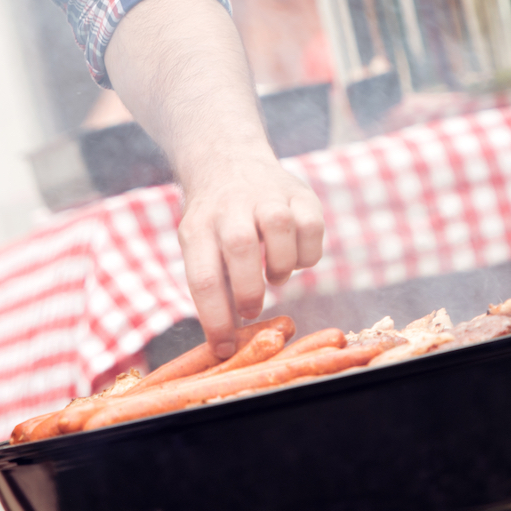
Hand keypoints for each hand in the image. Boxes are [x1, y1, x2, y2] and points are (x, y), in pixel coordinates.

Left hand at [175, 149, 325, 354]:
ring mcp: (267, 195)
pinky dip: (307, 252)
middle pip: (240, 246)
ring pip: (280, 227)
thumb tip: (226, 345)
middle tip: (252, 309)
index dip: (215, 320)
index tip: (225, 348)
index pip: (203, 278)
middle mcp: (230, 207)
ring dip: (280, 265)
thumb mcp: (198, 245)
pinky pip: (312, 225)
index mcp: (198, 227)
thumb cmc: (214, 223)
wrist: (227, 161)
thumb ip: (213, 286)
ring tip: (274, 276)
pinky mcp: (299, 193)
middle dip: (250, 289)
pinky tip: (293, 255)